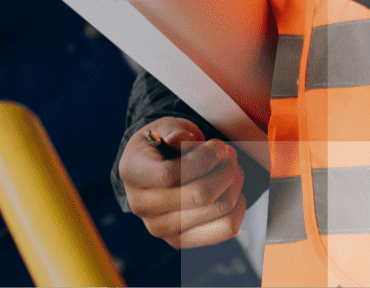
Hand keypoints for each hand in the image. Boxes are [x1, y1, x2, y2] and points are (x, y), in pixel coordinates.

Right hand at [118, 117, 246, 248]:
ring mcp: (159, 228)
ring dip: (233, 187)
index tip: (220, 147)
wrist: (152, 170)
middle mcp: (140, 204)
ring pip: (214, 212)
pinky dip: (237, 210)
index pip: (170, 174)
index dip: (203, 160)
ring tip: (233, 170)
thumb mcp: (164, 127)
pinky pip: (222, 231)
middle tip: (231, 156)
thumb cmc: (162, 144)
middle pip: (198, 196)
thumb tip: (181, 139)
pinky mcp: (178, 241)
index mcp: (132, 171)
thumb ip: (175, 130)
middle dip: (225, 172)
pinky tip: (234, 192)